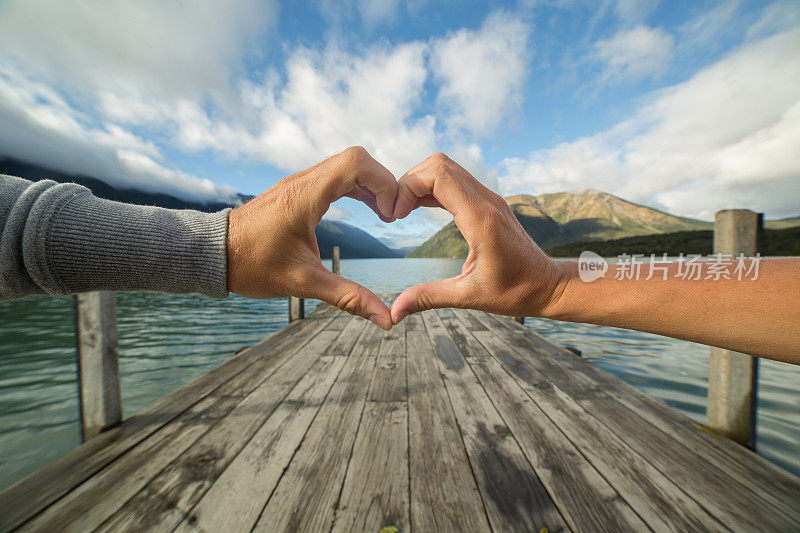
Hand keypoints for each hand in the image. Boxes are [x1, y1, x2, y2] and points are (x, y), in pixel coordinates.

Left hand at [227, 146, 396, 329]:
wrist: (212, 255)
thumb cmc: (251, 266)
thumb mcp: (303, 283)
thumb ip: (348, 297)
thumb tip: (385, 319)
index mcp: (304, 197)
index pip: (356, 164)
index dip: (383, 182)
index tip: (391, 215)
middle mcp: (302, 182)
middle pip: (356, 160)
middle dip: (382, 184)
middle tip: (392, 216)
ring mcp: (299, 183)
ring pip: (347, 165)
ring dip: (371, 185)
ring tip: (385, 215)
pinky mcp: (297, 190)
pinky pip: (335, 175)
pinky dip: (356, 187)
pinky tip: (366, 209)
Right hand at [390, 153, 566, 323]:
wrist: (548, 285)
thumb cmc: (515, 292)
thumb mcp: (469, 297)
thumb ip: (429, 298)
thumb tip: (394, 312)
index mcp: (481, 219)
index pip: (438, 175)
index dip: (408, 187)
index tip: (396, 215)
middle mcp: (486, 201)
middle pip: (439, 165)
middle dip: (409, 182)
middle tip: (395, 212)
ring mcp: (488, 199)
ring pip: (446, 168)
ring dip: (419, 183)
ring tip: (403, 211)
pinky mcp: (487, 203)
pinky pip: (455, 181)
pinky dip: (432, 188)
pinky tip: (418, 208)